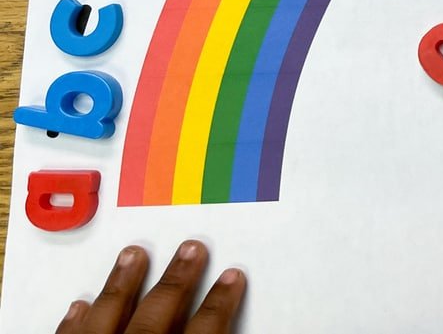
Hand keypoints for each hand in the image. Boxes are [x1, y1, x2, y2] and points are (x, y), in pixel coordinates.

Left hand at [56, 241, 244, 333]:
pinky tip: (80, 306)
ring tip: (132, 255)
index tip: (232, 278)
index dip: (219, 304)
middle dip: (175, 282)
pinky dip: (73, 325)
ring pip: (106, 322)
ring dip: (121, 287)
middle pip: (154, 320)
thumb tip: (237, 329)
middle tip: (190, 249)